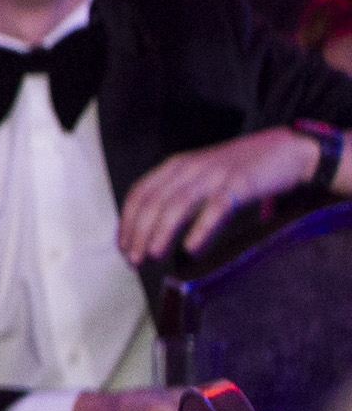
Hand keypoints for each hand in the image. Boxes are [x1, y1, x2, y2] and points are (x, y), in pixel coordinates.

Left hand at [117, 127, 323, 262]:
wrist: (286, 150)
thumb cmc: (239, 172)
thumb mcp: (200, 181)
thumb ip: (177, 203)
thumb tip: (154, 240)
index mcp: (176, 167)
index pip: (140, 194)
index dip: (127, 223)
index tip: (124, 248)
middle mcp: (190, 168)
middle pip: (154, 202)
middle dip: (139, 233)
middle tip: (135, 260)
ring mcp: (215, 175)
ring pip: (178, 204)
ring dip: (162, 232)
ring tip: (155, 255)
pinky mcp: (241, 183)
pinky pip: (217, 207)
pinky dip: (201, 229)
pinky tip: (192, 248)